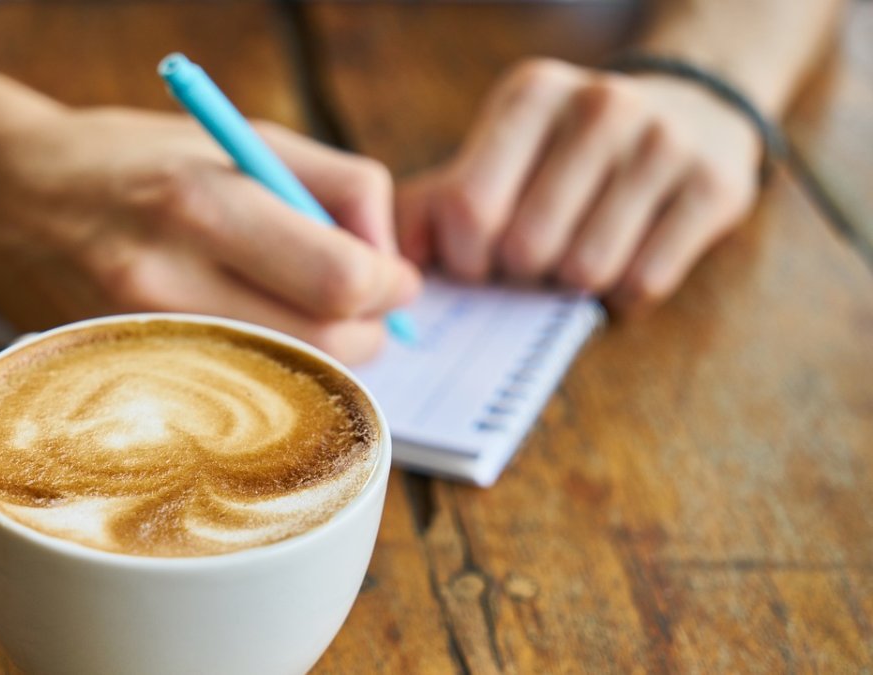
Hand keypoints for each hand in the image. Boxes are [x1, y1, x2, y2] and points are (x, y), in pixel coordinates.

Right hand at [0, 106, 419, 362]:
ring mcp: (140, 342)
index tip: (392, 277)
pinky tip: (256, 337)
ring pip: (283, 383)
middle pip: (322, 346)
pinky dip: (268, 373)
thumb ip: (336, 185)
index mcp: (199, 203)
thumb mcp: (238, 136)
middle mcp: (164, 282)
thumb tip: (391, 261)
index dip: (387, 284)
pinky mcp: (126, 378)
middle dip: (367, 329)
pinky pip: (231, 398)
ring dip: (322, 356)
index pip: (337, 278)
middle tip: (363, 304)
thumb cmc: (130, 158)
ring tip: (306, 314)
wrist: (2, 196)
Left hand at [397, 58, 761, 314]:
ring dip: (571, 287)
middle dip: (520, 275)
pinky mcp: (715, 186)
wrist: (690, 108)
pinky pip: (644, 283)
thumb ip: (434, 203)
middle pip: (528, 247)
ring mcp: (664, 143)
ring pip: (587, 270)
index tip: (477, 262)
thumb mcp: (498, 152)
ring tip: (575, 257)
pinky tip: (624, 261)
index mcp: (532, 95)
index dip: (466, 259)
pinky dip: (622, 296)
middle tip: (531, 263)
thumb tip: (390, 265)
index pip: (470, 208)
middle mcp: (600, 106)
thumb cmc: (565, 152)